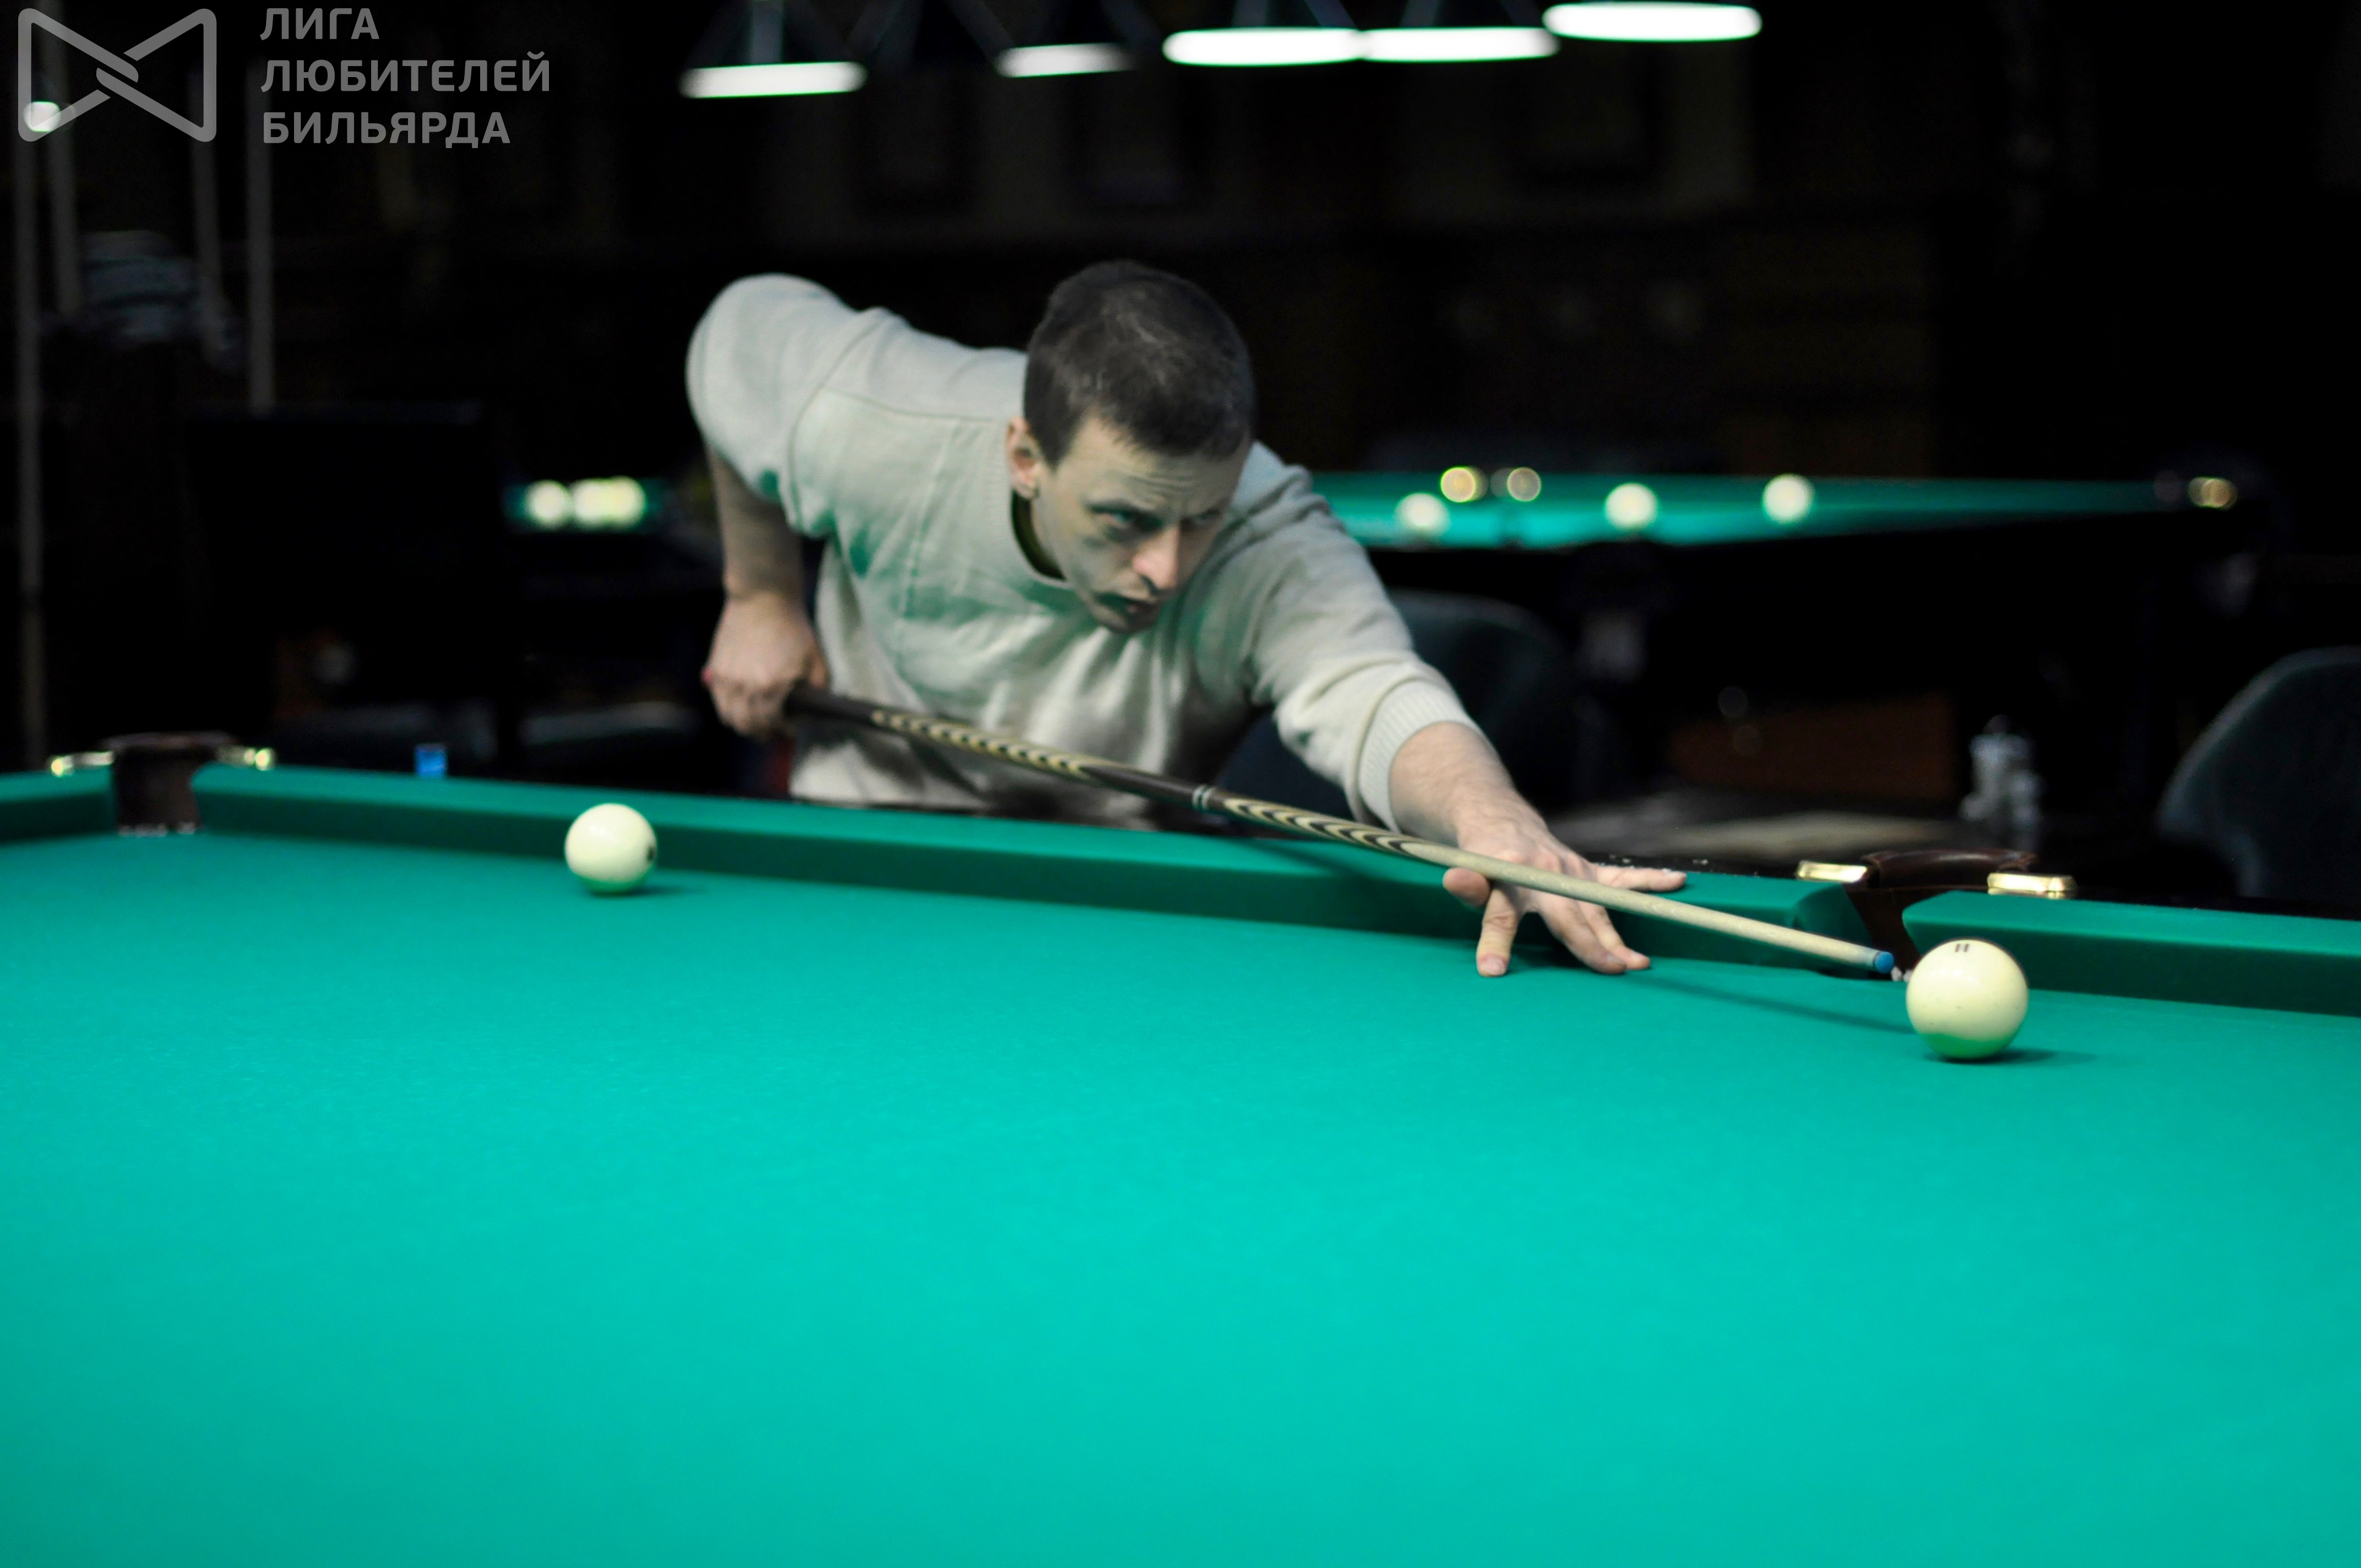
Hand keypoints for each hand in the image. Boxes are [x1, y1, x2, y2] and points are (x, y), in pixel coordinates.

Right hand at [702, 590, 828, 736]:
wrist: (762, 598)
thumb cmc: (793, 627)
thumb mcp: (815, 659)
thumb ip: (816, 690)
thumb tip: (809, 712)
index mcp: (771, 688)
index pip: (773, 724)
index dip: (785, 729)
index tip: (791, 727)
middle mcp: (745, 689)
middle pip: (749, 727)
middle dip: (763, 732)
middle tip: (774, 728)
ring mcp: (726, 680)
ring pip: (730, 718)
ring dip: (744, 724)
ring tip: (756, 719)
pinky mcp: (715, 670)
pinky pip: (719, 702)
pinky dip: (730, 709)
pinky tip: (742, 703)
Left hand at [1439, 812, 1686, 976]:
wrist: (1503, 826)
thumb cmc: (1483, 861)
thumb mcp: (1466, 871)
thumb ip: (1466, 882)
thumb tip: (1456, 881)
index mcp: (1509, 874)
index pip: (1501, 913)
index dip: (1496, 941)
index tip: (1492, 970)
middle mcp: (1546, 872)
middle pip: (1567, 915)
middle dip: (1589, 944)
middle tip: (1610, 970)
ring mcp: (1571, 871)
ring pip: (1597, 908)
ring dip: (1618, 937)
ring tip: (1638, 964)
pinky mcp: (1587, 871)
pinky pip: (1621, 877)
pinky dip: (1649, 880)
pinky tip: (1676, 882)